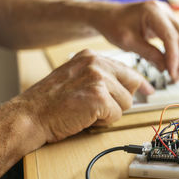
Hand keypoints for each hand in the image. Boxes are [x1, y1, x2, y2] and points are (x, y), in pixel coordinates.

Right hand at [18, 49, 153, 142]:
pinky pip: (117, 115)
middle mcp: (96, 63)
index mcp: (91, 56)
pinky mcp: (99, 97)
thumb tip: (129, 85)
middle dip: (120, 101)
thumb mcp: (76, 77)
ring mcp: (98, 78)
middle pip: (131, 85)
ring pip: (126, 102)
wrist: (30, 116)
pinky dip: (104, 122)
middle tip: (99, 107)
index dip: (137, 84)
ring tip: (87, 111)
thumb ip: (101, 76)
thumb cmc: (51, 101)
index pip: (128, 70)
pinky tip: (86, 117)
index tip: (148, 91)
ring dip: (110, 113)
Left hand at [91, 0, 178, 80]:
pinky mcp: (168, 22)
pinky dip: (178, 53)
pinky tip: (172, 66)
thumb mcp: (128, 42)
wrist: (107, 15)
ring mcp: (168, 15)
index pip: (171, 36)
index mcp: (153, 10)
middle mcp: (164, 10)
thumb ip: (148, 54)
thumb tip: (165, 68)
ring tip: (175, 74)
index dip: (174, 57)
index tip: (171, 73)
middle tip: (176, 78)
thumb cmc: (113, 25)